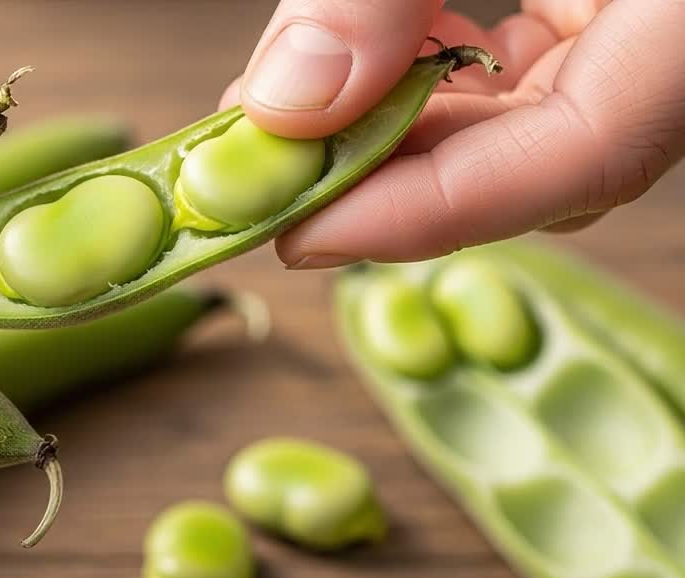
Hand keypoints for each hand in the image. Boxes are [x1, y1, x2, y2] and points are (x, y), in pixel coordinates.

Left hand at [221, 0, 684, 267]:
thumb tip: (290, 100)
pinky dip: (433, 80)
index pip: (589, 154)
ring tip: (280, 123)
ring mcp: (649, 26)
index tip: (301, 232)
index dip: (435, 208)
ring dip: (393, 132)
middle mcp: (682, 39)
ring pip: (529, 124)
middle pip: (543, 157)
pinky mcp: (612, 5)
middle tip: (257, 182)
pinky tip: (361, 64)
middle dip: (385, 178)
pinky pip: (531, 72)